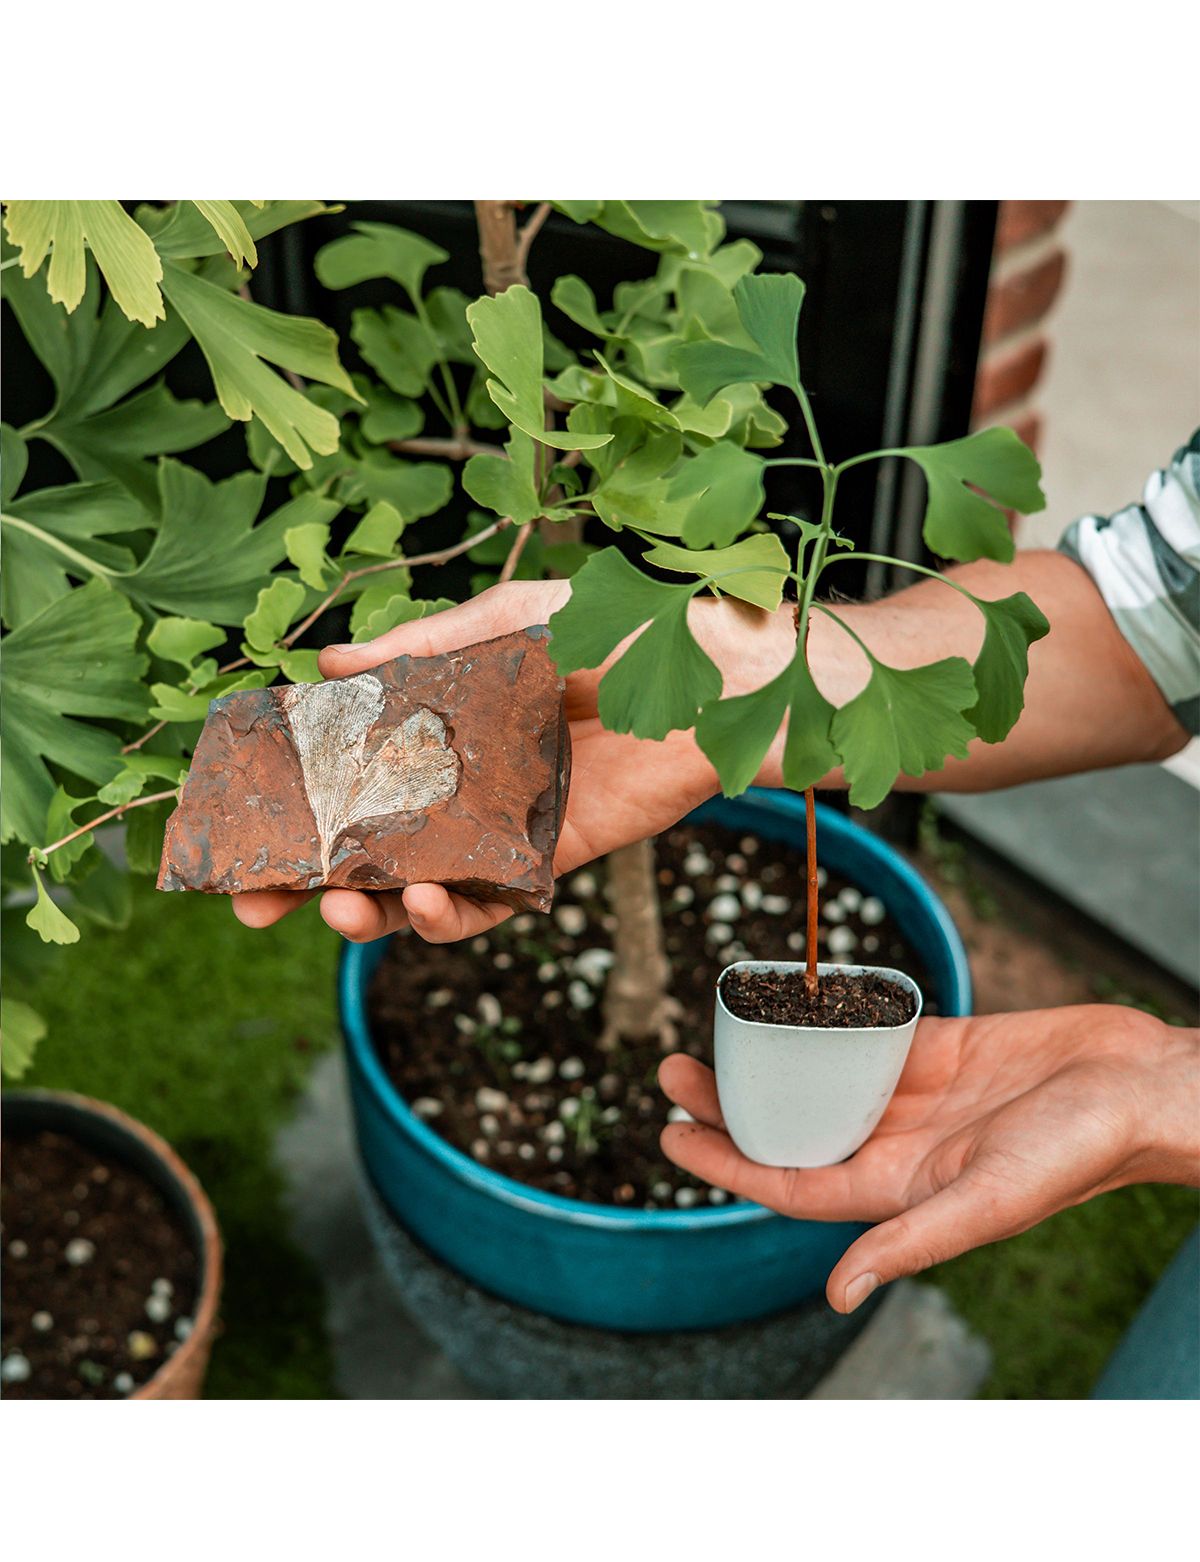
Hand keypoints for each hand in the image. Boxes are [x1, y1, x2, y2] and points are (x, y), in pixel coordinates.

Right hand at [233, 580, 794, 943]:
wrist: (726, 678)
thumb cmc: (628, 628)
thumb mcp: (514, 619)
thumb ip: (426, 647)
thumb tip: (327, 662)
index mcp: (448, 715)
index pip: (350, 764)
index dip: (293, 796)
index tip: (236, 819)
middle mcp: (465, 775)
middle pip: (367, 841)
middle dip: (305, 879)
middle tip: (254, 905)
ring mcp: (503, 824)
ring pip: (414, 885)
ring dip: (366, 909)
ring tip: (338, 911)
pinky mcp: (550, 860)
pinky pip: (487, 905)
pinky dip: (445, 917)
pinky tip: (419, 902)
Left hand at [659, 1005, 1198, 1312]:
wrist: (1141, 1084)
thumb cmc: (1080, 1151)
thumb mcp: (988, 1200)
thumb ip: (909, 1240)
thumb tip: (836, 1294)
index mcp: (900, 1188)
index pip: (789, 1180)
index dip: (726, 1162)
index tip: (667, 1136)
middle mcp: (898, 1142)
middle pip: (793, 1124)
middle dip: (729, 1104)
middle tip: (671, 1069)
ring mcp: (916, 1093)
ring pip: (820, 1076)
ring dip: (768, 1059)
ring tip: (715, 1030)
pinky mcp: (939, 1047)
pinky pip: (866, 1032)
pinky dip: (826, 1019)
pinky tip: (786, 1000)